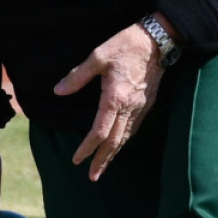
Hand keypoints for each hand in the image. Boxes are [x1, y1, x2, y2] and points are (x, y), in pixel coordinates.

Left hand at [54, 18, 168, 180]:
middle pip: (115, 141)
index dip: (87, 148)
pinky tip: (120, 144)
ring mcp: (141, 107)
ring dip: (114, 154)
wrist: (158, 40)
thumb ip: (78, 76)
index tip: (77, 159)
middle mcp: (129, 107)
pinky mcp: (149, 103)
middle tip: (93, 176)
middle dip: (102, 160)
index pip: (99, 131)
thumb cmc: (126, 44)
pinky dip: (125, 140)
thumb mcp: (98, 56)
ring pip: (126, 137)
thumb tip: (58, 91)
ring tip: (104, 166)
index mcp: (114, 97)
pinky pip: (135, 128)